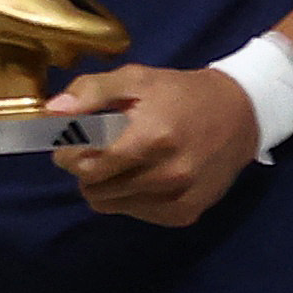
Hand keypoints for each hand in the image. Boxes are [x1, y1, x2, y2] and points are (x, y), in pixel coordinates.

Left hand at [48, 64, 261, 226]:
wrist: (239, 115)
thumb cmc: (179, 93)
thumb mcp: (135, 78)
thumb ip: (91, 92)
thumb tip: (53, 112)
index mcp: (151, 138)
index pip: (86, 165)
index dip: (68, 154)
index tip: (71, 142)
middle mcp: (166, 175)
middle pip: (93, 189)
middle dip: (83, 168)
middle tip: (94, 149)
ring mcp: (178, 198)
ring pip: (110, 205)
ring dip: (104, 184)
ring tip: (120, 160)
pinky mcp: (186, 214)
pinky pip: (135, 213)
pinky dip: (128, 196)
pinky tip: (142, 173)